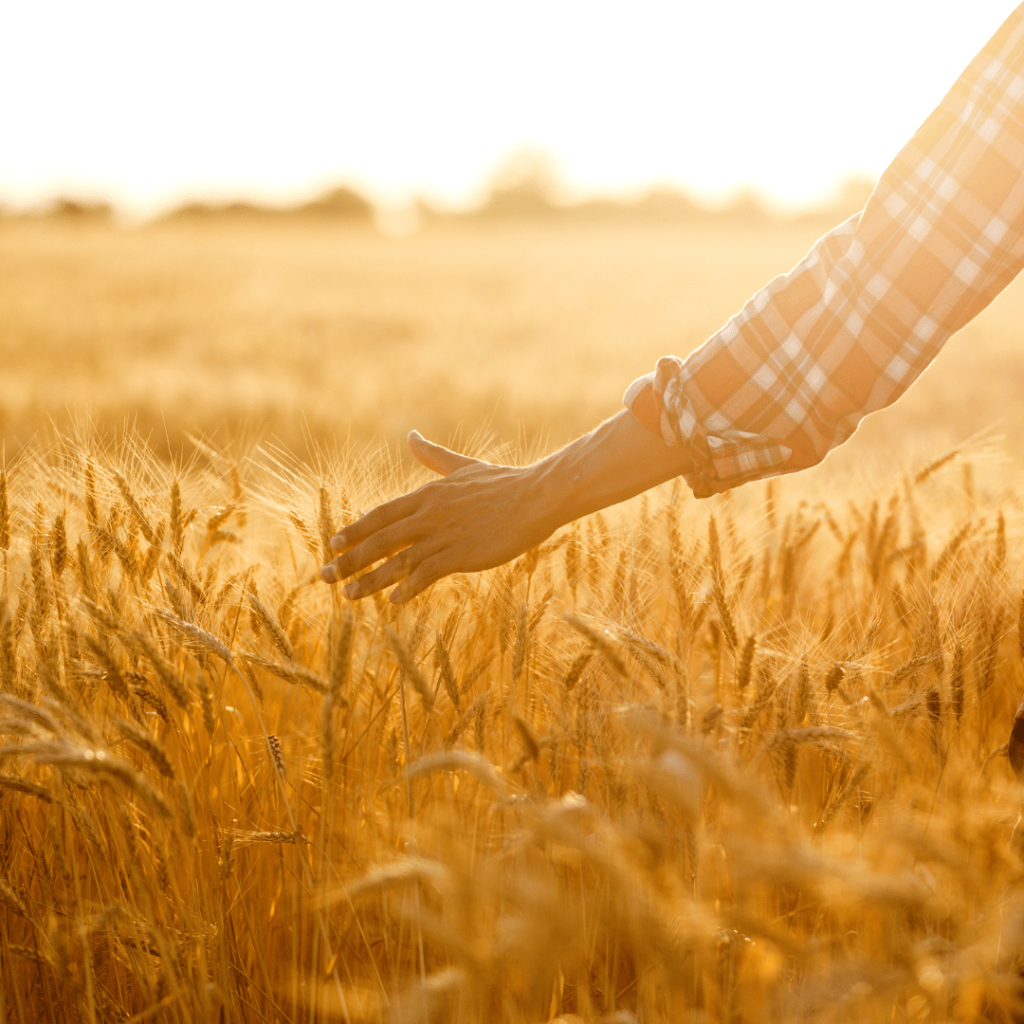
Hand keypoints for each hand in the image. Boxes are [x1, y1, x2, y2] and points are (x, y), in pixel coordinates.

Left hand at [319, 431, 559, 603]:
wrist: (535, 497)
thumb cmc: (502, 483)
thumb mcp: (462, 467)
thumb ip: (433, 456)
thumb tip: (411, 434)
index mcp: (427, 496)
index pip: (380, 515)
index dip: (355, 530)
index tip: (333, 544)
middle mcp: (428, 515)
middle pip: (379, 539)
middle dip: (349, 559)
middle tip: (324, 576)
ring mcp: (443, 536)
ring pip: (396, 560)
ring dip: (369, 580)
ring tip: (348, 596)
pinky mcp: (461, 554)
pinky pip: (426, 573)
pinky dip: (408, 586)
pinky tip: (393, 600)